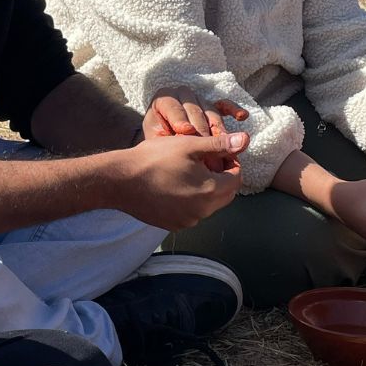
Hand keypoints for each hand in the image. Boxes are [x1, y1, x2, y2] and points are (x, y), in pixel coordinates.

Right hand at [109, 132, 248, 229]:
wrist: (120, 181)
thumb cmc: (154, 159)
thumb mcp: (189, 145)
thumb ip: (219, 145)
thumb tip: (245, 140)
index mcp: (211, 191)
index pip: (236, 178)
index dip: (231, 163)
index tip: (217, 152)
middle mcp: (203, 211)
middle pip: (225, 194)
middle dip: (221, 177)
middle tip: (204, 161)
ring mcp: (187, 221)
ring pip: (208, 204)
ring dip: (205, 190)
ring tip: (187, 172)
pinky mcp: (172, 225)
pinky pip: (191, 213)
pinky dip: (190, 200)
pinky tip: (174, 186)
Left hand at [143, 89, 247, 172]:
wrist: (163, 149)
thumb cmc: (158, 145)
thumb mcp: (156, 143)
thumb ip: (169, 140)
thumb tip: (189, 136)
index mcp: (162, 101)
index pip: (171, 104)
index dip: (178, 117)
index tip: (185, 131)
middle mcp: (182, 96)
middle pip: (194, 109)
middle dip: (201, 133)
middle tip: (206, 152)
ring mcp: (199, 101)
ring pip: (210, 111)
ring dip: (217, 131)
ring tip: (222, 150)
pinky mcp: (213, 107)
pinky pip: (225, 105)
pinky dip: (234, 110)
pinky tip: (242, 116)